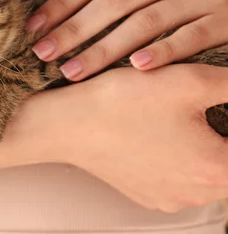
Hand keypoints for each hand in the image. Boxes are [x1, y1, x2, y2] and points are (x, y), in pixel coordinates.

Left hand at [26, 0, 227, 80]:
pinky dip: (161, 52)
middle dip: (74, 30)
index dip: (61, 3)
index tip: (33, 29)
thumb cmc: (184, 4)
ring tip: (74, 71)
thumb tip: (51, 23)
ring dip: (105, 49)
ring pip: (145, 21)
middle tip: (44, 54)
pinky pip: (190, 36)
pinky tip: (135, 69)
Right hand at [62, 64, 227, 212]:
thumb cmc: (120, 105)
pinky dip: (174, 158)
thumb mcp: (189, 80)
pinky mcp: (146, 195)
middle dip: (220, 134)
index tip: (218, 108)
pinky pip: (176, 179)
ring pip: (204, 173)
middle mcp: (197, 193)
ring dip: (200, 148)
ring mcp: (169, 197)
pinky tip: (155, 133)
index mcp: (217, 168)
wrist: (67, 123)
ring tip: (176, 118)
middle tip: (200, 108)